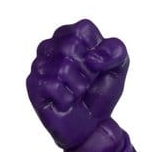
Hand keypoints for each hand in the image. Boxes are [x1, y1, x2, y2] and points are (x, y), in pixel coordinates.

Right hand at [27, 19, 128, 151]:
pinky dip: (68, 97)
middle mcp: (51, 47)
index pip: (84, 28)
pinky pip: (53, 85)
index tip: (99, 65)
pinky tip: (67, 100)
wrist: (92, 124)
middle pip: (71, 45)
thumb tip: (92, 57)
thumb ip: (116, 50)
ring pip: (63, 67)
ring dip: (79, 86)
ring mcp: (40, 65)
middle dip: (88, 70)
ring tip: (77, 92)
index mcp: (71, 36)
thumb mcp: (119, 67)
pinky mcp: (33, 84)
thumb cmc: (100, 92)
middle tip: (87, 81)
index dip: (98, 50)